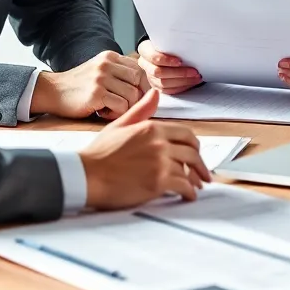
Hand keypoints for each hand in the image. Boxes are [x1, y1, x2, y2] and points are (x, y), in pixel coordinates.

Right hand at [30, 50, 147, 119]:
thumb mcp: (100, 71)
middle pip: (140, 81)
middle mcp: (107, 64)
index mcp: (110, 56)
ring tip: (111, 109)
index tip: (137, 98)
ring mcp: (101, 78)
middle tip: (124, 106)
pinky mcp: (96, 93)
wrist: (53, 91)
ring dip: (126, 108)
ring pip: (133, 95)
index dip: (143, 86)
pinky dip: (116, 114)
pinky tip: (103, 112)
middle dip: (137, 98)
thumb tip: (148, 88)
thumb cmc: (79, 86)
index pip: (140, 69)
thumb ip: (120, 73)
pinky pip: (122, 106)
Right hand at [80, 89, 210, 208]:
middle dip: (200, 164)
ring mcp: (160, 163)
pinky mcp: (158, 182)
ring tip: (196, 186)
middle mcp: (159, 143)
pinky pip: (183, 186)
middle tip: (202, 173)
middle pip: (192, 152)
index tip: (195, 153)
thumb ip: (141, 110)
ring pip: (189, 170)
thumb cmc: (100, 153)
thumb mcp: (120, 125)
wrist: (87, 174)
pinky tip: (188, 195)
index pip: (185, 133)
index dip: (194, 145)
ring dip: (196, 180)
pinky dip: (189, 192)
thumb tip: (155, 93)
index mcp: (151, 128)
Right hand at [137, 39, 202, 93]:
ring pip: (163, 83)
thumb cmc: (168, 44)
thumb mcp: (169, 40)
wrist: (164, 50)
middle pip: (158, 72)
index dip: (166, 60)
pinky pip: (168, 91)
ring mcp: (149, 76)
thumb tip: (190, 49)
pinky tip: (191, 83)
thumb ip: (174, 44)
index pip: (153, 57)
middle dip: (179, 73)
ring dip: (183, 81)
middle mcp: (145, 64)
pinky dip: (181, 87)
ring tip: (196, 77)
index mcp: (144, 50)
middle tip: (194, 71)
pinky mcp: (156, 86)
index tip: (180, 61)